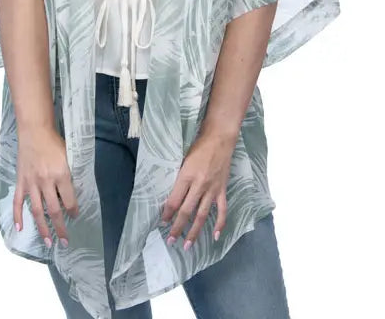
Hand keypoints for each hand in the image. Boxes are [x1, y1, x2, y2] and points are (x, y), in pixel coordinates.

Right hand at [13, 126, 78, 248]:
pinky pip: (18, 202)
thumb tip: (69, 196)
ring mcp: (31, 183)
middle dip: (60, 227)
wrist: (35, 131)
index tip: (75, 216)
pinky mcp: (21, 181)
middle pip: (53, 210)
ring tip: (48, 242)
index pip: (69, 200)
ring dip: (42, 228)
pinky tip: (20, 228)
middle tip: (65, 241)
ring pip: (36, 211)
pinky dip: (18, 216)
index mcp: (61, 174)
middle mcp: (46, 181)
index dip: (73, 211)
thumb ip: (68, 176)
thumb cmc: (54, 143)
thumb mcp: (68, 157)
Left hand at [160, 129, 234, 249]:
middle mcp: (199, 185)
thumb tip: (172, 196)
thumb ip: (180, 178)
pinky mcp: (223, 190)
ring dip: (194, 232)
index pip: (174, 200)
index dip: (167, 213)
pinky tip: (216, 236)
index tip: (162, 223)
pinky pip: (222, 210)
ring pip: (202, 215)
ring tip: (187, 246)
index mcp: (186, 175)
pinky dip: (220, 224)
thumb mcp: (183, 159)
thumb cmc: (198, 146)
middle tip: (170, 241)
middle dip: (177, 227)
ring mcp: (212, 189)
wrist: (220, 138)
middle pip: (186, 211)